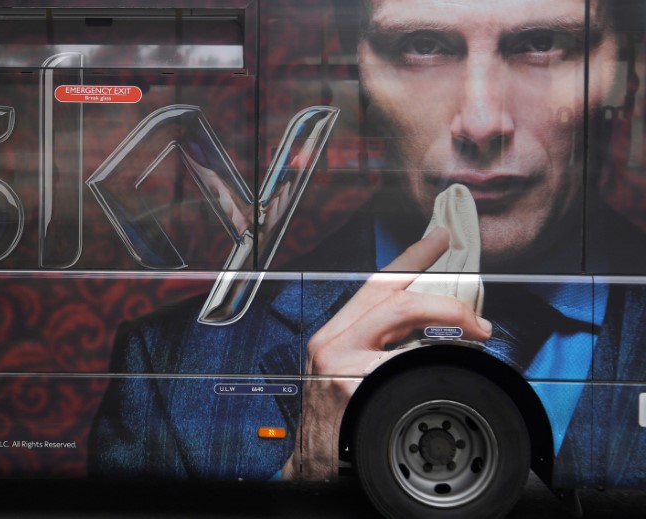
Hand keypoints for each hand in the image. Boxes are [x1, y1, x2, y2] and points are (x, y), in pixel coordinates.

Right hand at [282, 227, 492, 479]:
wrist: (314, 470)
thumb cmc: (338, 424)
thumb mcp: (347, 374)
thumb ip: (377, 348)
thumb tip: (428, 331)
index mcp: (334, 336)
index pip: (376, 284)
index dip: (411, 258)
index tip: (439, 239)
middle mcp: (331, 343)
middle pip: (394, 298)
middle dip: (444, 298)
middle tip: (477, 315)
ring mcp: (340, 365)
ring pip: (403, 320)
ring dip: (448, 323)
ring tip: (475, 335)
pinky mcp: (351, 388)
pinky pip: (406, 362)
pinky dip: (434, 363)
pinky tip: (446, 373)